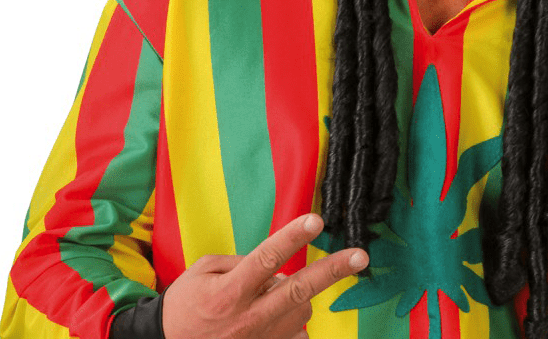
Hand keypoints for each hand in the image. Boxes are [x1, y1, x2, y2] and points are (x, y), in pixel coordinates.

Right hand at [162, 213, 367, 338]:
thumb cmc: (187, 305)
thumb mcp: (204, 271)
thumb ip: (241, 261)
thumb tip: (275, 262)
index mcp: (229, 292)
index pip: (266, 258)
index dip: (292, 238)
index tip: (316, 221)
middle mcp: (248, 317)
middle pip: (298, 290)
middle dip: (332, 270)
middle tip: (360, 256)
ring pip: (302, 308)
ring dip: (298, 295)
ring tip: (270, 295)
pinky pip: (298, 333)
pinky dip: (294, 321)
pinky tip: (278, 317)